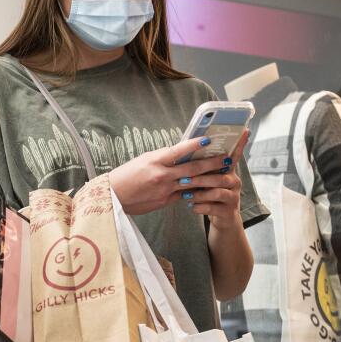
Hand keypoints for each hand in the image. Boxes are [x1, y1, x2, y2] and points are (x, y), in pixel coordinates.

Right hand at [110, 130, 246, 215]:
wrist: (114, 196)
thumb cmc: (127, 175)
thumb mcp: (144, 160)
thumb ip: (164, 157)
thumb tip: (181, 152)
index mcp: (155, 161)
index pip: (178, 151)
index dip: (194, 145)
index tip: (208, 140)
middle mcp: (162, 175)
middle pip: (192, 169)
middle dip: (212, 164)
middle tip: (227, 160)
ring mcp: (165, 190)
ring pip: (192, 184)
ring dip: (210, 180)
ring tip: (224, 176)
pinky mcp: (165, 202)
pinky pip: (185, 196)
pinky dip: (197, 192)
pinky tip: (208, 189)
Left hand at [182, 130, 248, 229]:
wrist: (221, 219)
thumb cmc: (210, 195)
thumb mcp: (208, 180)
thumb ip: (203, 168)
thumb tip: (186, 152)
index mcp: (228, 171)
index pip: (234, 155)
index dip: (239, 144)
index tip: (244, 130)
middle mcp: (234, 181)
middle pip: (220, 176)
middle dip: (201, 178)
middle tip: (184, 179)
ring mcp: (233, 196)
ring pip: (217, 192)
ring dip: (199, 193)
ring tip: (185, 195)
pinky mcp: (228, 211)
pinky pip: (213, 207)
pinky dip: (200, 207)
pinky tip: (192, 207)